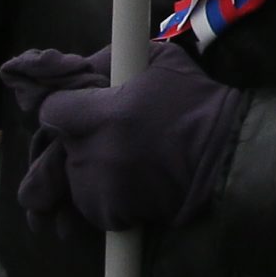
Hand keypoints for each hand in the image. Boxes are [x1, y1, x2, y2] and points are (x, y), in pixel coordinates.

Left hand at [19, 42, 246, 231]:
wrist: (227, 156)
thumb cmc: (196, 103)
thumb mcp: (159, 60)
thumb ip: (108, 60)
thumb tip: (78, 68)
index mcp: (98, 116)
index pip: (48, 110)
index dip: (62, 106)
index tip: (77, 106)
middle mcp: (89, 155)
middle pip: (48, 153)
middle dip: (64, 145)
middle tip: (91, 140)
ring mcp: (95, 190)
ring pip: (65, 181)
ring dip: (80, 173)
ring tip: (111, 164)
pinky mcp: (108, 216)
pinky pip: (87, 206)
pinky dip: (101, 197)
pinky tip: (126, 185)